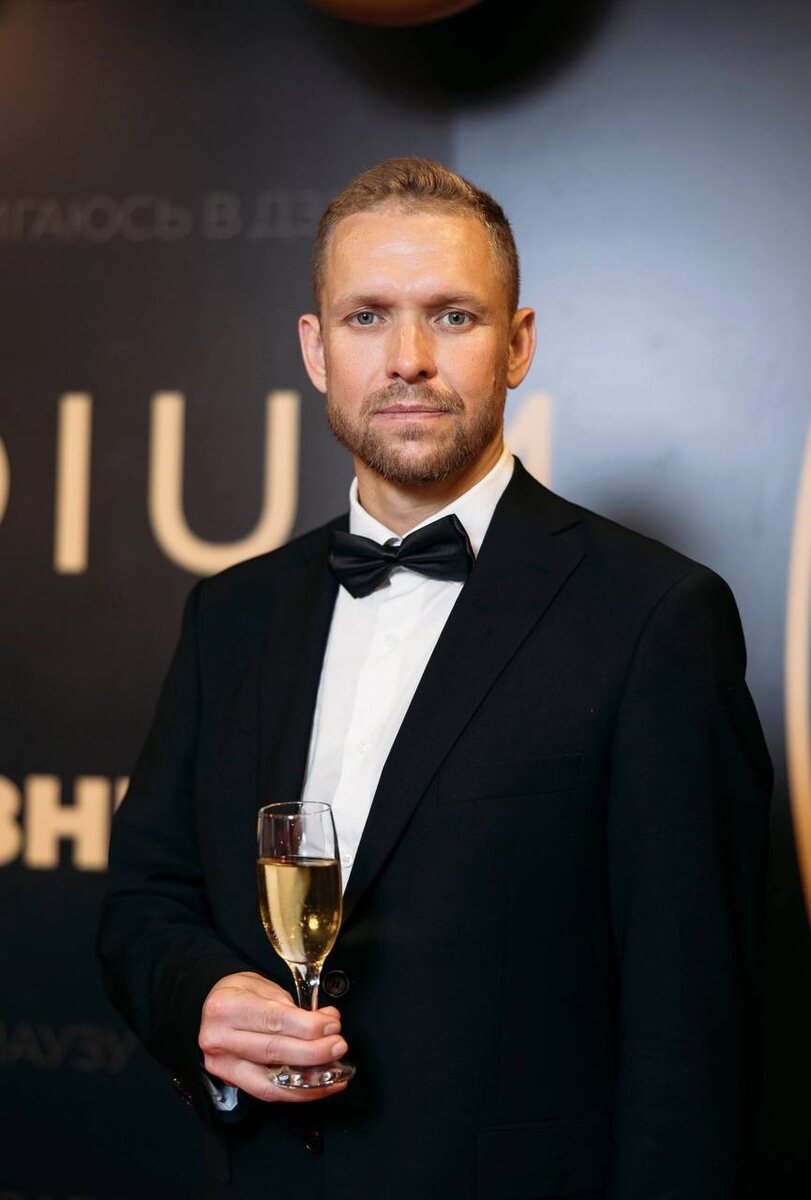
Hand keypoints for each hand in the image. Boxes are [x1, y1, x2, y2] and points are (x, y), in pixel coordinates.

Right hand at [199, 971, 348, 1102]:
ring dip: (310, 1079)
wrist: (211, 1010)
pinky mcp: (231, 1082)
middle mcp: (220, 1038)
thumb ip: (294, 1007)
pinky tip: (321, 1087)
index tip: (332, 1025)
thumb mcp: (263, 987)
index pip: (273, 1020)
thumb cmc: (240, 995)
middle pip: (273, 1051)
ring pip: (271, 1079)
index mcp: (228, 1007)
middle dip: (313, 1052)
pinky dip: (298, 1093)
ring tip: (336, 1073)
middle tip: (338, 1046)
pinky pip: (267, 1093)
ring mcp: (223, 1065)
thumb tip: (327, 1020)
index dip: (308, 1026)